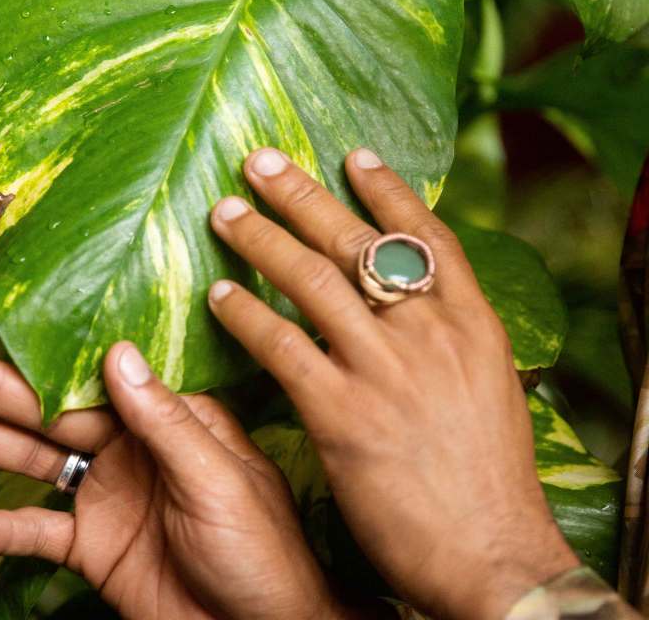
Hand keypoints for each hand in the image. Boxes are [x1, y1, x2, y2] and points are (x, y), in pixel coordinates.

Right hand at [0, 344, 345, 619]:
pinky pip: (39, 534)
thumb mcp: (217, 477)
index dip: (50, 355)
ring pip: (35, 463)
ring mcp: (109, 495)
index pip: (100, 376)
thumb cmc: (261, 547)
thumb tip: (117, 352)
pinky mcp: (94, 547)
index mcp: (168, 418)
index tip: (0, 329)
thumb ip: (165, 419)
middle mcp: (132, 447)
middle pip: (54, 412)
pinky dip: (3, 530)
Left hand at [207, 147, 578, 619]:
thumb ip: (448, 336)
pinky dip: (247, 314)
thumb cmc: (489, 478)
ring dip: (262, 239)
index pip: (428, 234)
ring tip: (224, 212)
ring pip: (312, 280)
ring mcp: (384, 369)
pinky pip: (283, 345)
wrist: (491, 555)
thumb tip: (411, 300)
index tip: (352, 154)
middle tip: (259, 162)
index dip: (388, 189)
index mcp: (471, 322)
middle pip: (357, 242)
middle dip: (303, 195)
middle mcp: (428, 332)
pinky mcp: (342, 413)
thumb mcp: (487, 387)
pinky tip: (218, 296)